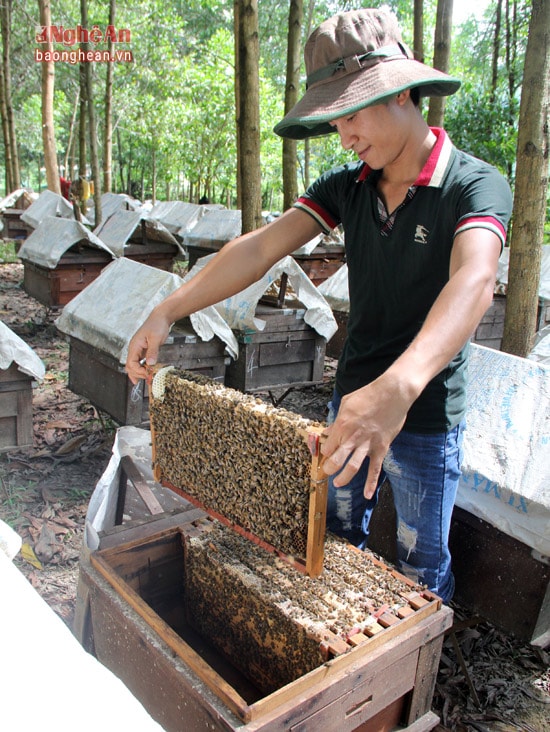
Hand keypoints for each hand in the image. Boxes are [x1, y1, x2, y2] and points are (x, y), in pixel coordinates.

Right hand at [125, 311, 171, 383]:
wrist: (160, 317)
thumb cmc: (157, 325)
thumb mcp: (156, 338)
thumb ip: (152, 351)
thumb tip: (150, 364)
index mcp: (134, 345)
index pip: (131, 363)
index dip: (138, 371)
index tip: (148, 373)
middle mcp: (134, 348)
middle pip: (130, 366)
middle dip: (137, 374)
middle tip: (148, 378)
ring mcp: (138, 349)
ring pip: (133, 365)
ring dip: (138, 372)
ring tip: (146, 379)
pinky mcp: (143, 350)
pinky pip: (139, 362)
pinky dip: (142, 368)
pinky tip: (147, 372)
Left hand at [321, 374, 411, 498]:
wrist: (393, 393)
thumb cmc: (369, 395)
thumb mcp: (347, 403)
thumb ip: (336, 420)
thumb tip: (327, 431)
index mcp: (342, 426)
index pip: (328, 446)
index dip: (324, 452)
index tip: (324, 455)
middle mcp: (353, 438)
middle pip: (336, 460)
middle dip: (328, 468)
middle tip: (326, 471)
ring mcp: (367, 444)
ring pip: (352, 467)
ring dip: (343, 478)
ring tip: (338, 483)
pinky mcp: (381, 448)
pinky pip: (375, 469)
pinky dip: (371, 483)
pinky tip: (368, 495)